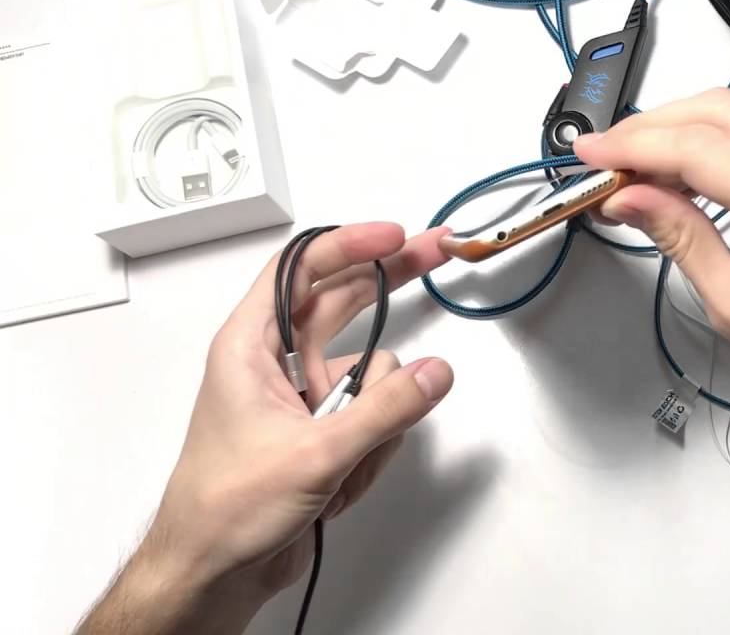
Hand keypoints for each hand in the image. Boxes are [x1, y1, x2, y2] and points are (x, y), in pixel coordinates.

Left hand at [139, 225, 452, 613]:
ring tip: (344, 466)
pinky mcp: (321, 432)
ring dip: (374, 422)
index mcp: (250, 347)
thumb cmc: (224, 510)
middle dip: (390, 285)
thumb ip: (385, 411)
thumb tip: (436, 372)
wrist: (212, 573)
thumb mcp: (314, 455)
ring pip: (371, 376)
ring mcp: (302, 398)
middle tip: (436, 252)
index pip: (301, 270)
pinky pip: (373, 419)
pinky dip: (370, 451)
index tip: (397, 236)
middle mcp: (275, 363)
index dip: (350, 245)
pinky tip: (341, 486)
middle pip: (343, 302)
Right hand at [575, 89, 729, 421]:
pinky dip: (715, 141)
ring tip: (634, 165)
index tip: (593, 155)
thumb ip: (681, 238)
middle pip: (720, 112)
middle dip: (652, 127)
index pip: (702, 149)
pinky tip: (682, 166)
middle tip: (605, 157)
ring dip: (680, 130)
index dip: (636, 146)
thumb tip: (629, 197)